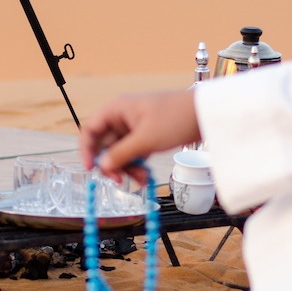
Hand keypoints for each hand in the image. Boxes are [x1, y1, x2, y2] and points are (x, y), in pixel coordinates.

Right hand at [78, 90, 200, 181]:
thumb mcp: (146, 139)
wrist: (205, 114)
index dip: (86, 149)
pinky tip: (145, 176)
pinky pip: (133, 153)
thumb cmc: (175, 119)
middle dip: (111, 164)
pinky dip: (137, 165)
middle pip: (104, 144)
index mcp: (116, 110)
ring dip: (127, 167)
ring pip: (119, 152)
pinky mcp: (146, 135)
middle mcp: (122, 117)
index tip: (90, 169)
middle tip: (119, 181)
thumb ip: (121, 154)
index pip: (90, 129)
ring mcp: (134, 127)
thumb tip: (102, 166)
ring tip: (142, 179)